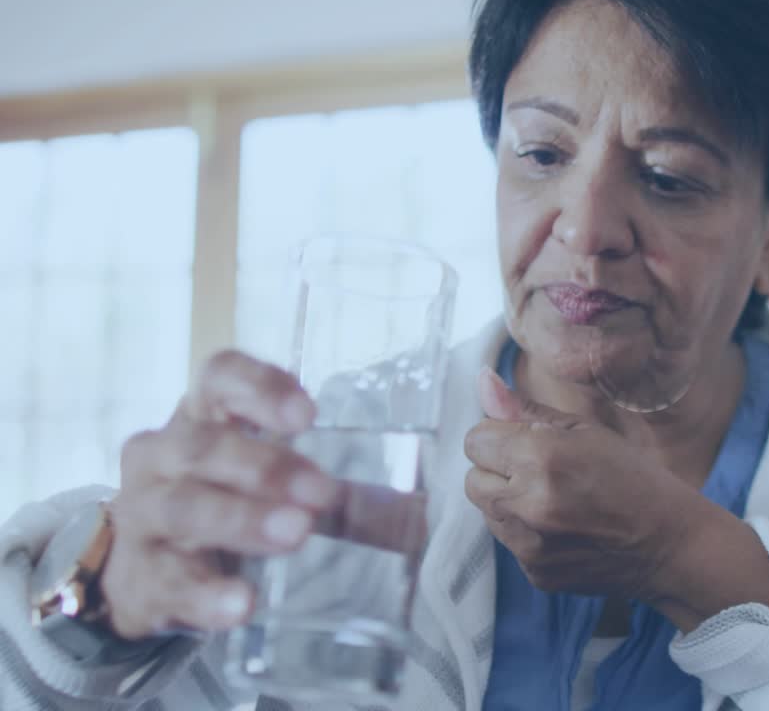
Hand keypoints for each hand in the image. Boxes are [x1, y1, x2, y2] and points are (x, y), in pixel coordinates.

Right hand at [101, 351, 339, 638]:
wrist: (135, 572)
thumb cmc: (218, 504)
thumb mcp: (267, 485)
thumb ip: (337, 493)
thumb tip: (422, 509)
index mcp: (199, 416)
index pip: (219, 378)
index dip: (260, 387)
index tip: (308, 415)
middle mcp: (160, 456)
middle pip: (202, 446)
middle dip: (265, 466)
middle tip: (322, 492)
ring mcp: (140, 516)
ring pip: (182, 507)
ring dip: (241, 519)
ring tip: (296, 533)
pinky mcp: (138, 578)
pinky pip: (169, 581)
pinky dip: (207, 593)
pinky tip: (242, 602)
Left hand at [463, 369, 697, 600]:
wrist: (669, 544)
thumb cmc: (634, 479)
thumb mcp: (586, 431)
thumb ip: (526, 410)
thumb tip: (483, 381)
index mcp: (540, 458)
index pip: (476, 440)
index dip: (501, 435)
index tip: (531, 440)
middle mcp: (526, 505)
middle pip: (473, 478)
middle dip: (499, 469)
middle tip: (544, 469)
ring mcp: (528, 545)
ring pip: (487, 512)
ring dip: (509, 500)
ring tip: (556, 498)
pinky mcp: (533, 573)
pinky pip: (508, 542)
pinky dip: (527, 531)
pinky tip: (565, 527)